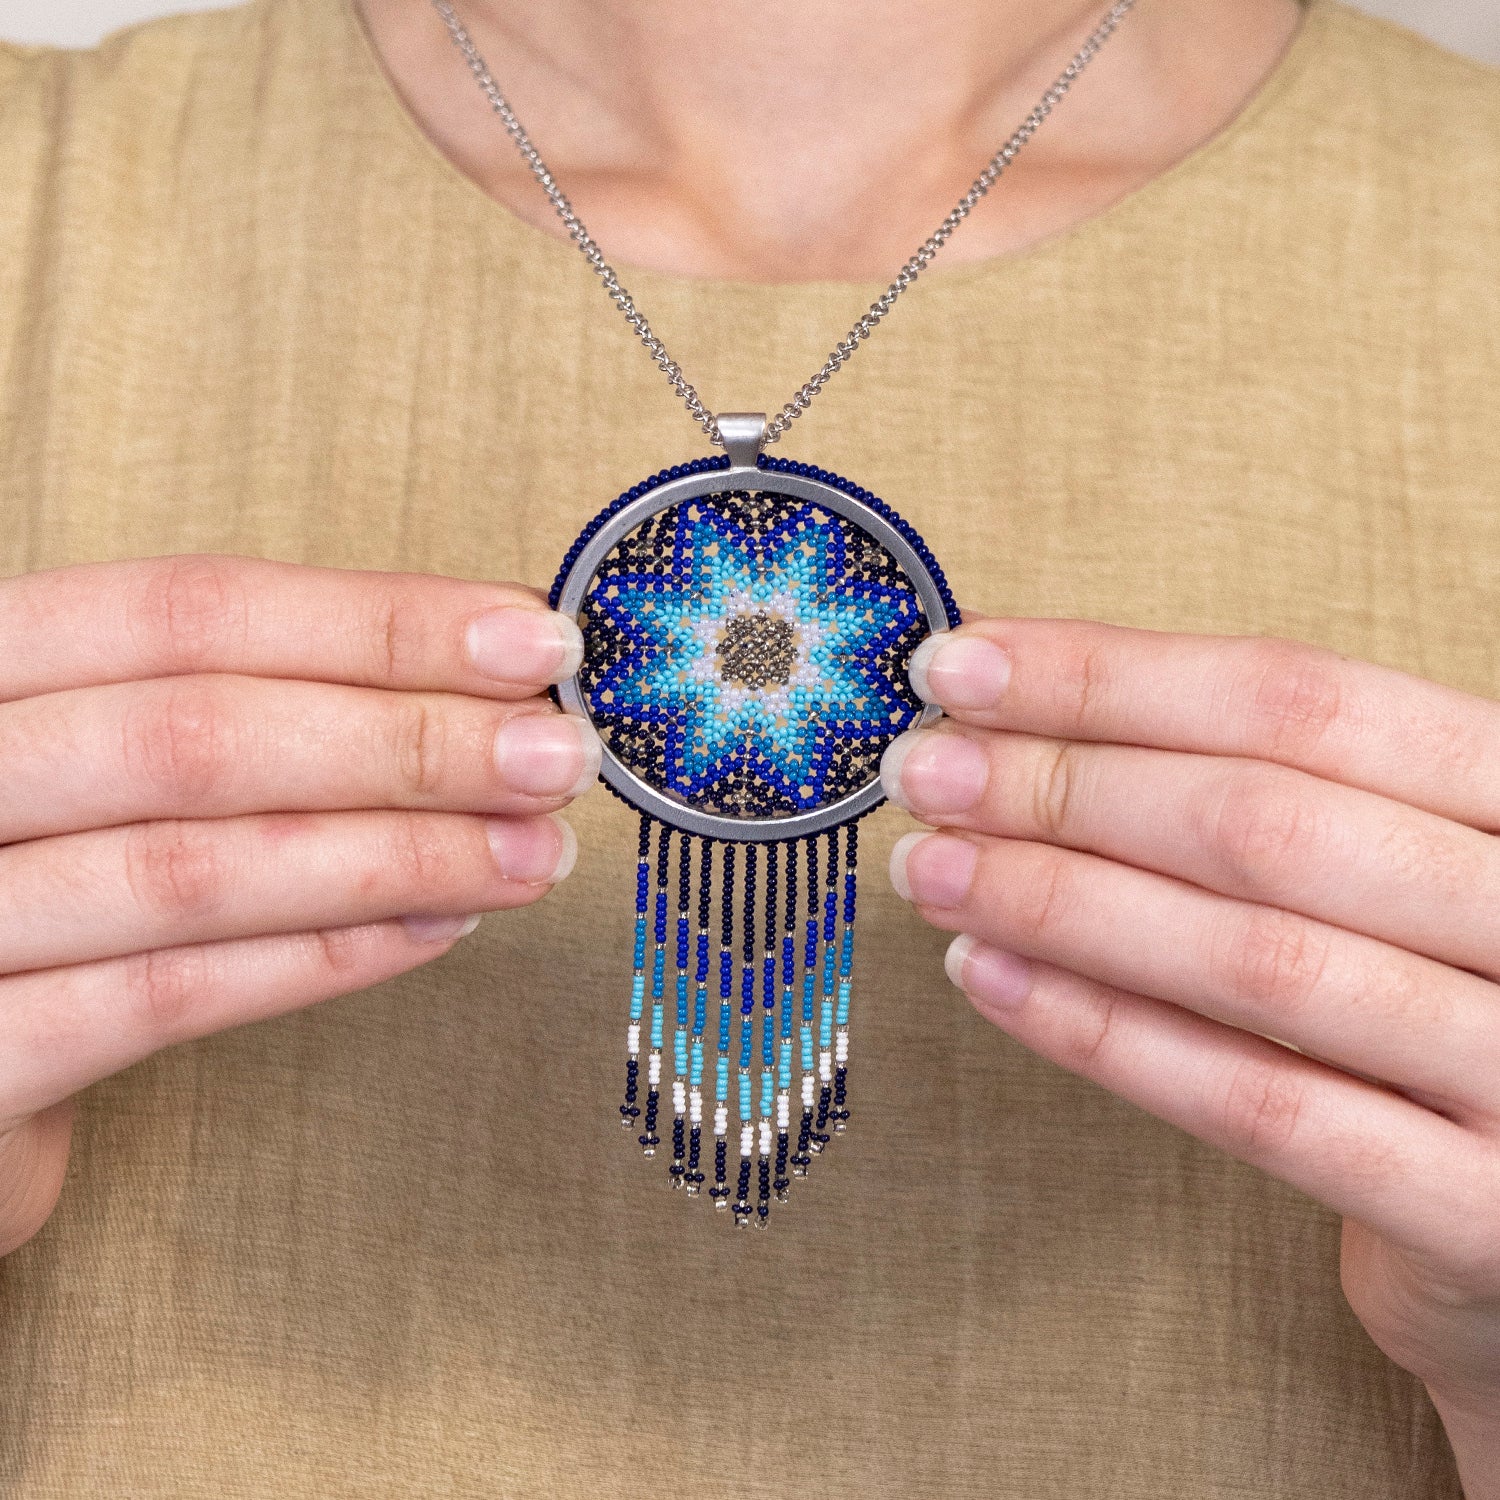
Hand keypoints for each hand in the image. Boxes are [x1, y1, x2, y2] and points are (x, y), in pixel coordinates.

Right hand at [0, 555, 598, 1256]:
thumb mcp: (117, 762)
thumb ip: (259, 713)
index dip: (380, 623)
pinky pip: (160, 1000)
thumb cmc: (39, 875)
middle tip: (556, 756)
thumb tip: (479, 686)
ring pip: (193, 870)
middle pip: (199, 735)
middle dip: (408, 743)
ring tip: (527, 853)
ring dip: (397, 856)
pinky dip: (318, 959)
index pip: (194, 612)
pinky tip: (432, 929)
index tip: (530, 642)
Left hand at [882, 619, 1499, 1492]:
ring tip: (936, 871)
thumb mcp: (1385, 860)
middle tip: (924, 775)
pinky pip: (1263, 1112)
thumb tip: (1018, 722)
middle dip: (1062, 787)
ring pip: (1255, 960)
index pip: (1299, 699)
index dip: (1108, 678)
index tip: (962, 669)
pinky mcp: (1486, 1213)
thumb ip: (1258, 790)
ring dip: (1059, 904)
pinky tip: (995, 982)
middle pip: (1265, 821)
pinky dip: (1109, 1038)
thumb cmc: (1441, 993)